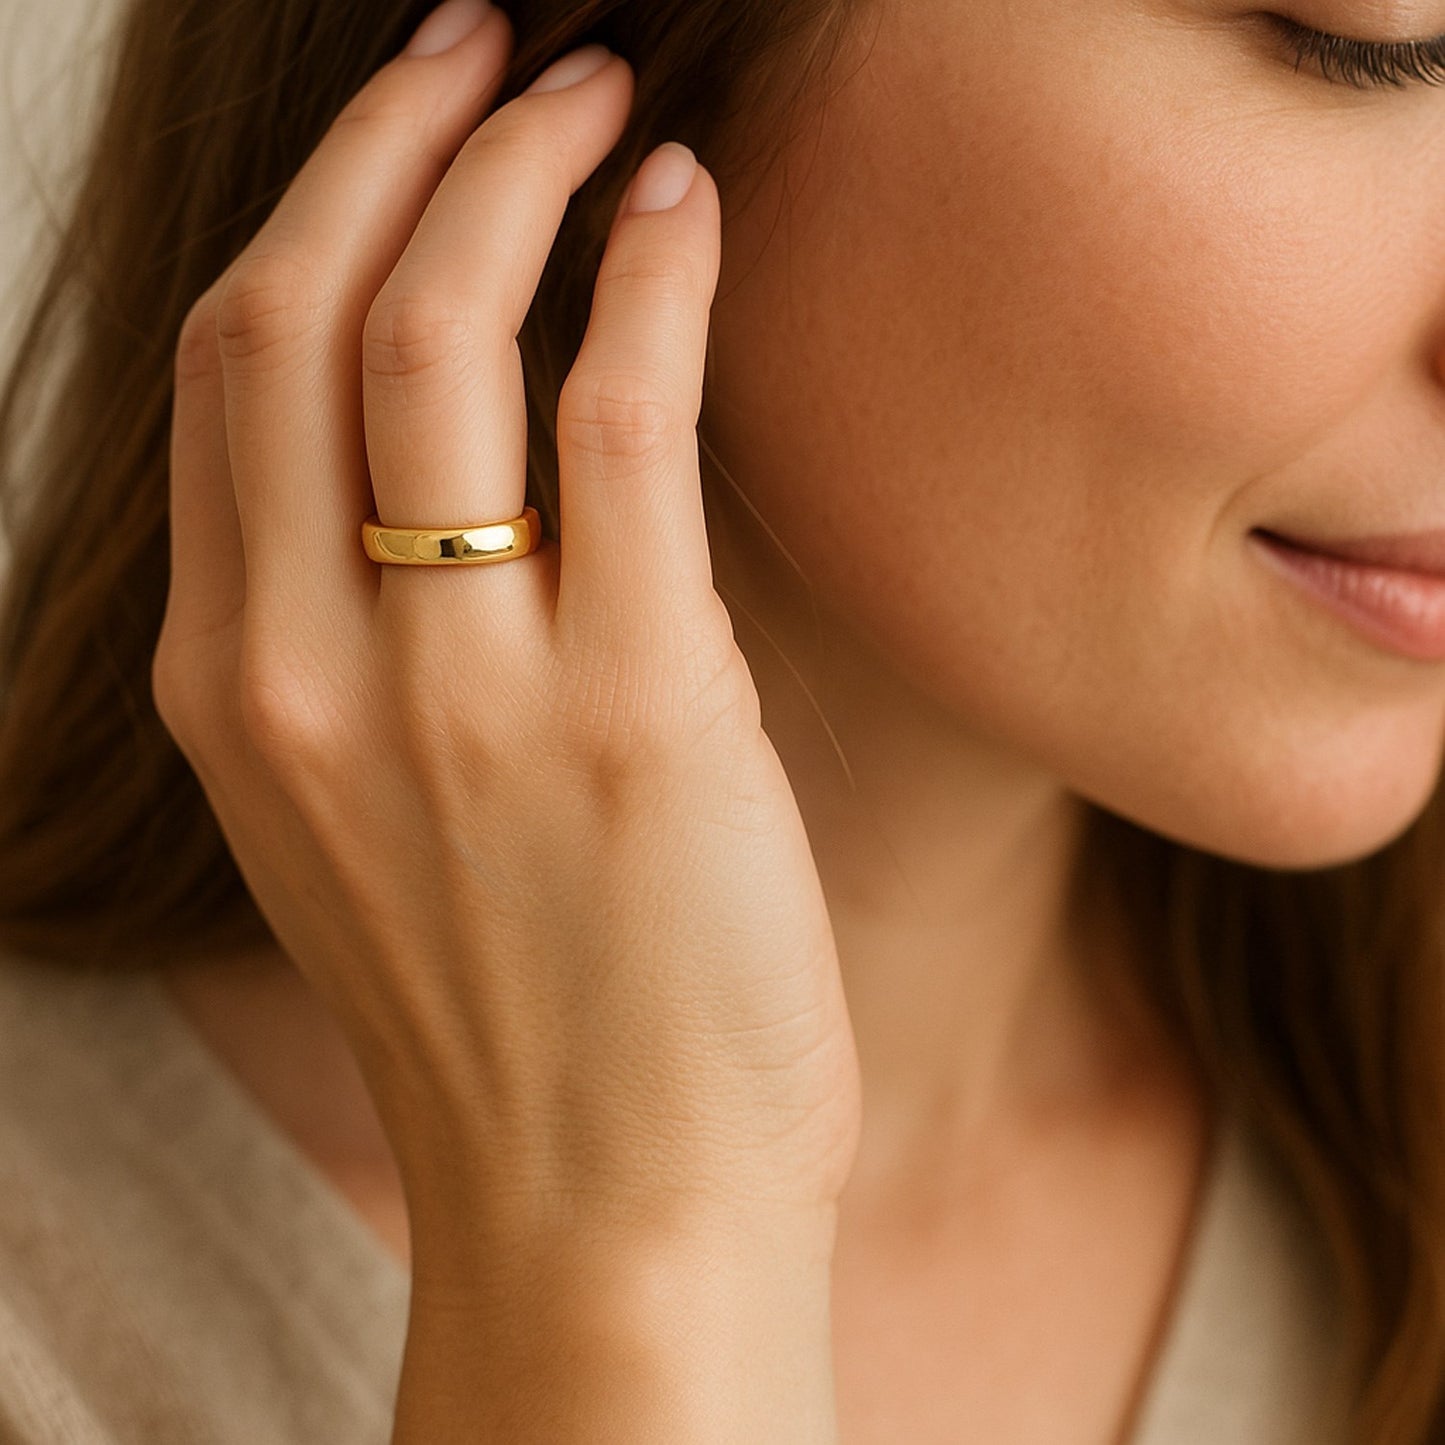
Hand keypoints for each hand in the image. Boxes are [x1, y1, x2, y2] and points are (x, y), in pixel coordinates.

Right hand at [154, 0, 857, 1317]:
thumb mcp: (385, 828)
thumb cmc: (529, 1026)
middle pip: (299, 315)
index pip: (226, 376)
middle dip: (393, 142)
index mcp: (238, 696)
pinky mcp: (630, 712)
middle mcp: (311, 676)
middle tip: (489, 53)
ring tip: (597, 90)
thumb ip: (378, 649)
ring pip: (436, 337)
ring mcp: (462, 693)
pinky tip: (684, 205)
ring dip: (517, 170)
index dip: (314, 211)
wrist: (613, 1213)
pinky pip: (619, 421)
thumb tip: (473, 451)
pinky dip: (647, 281)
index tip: (403, 125)